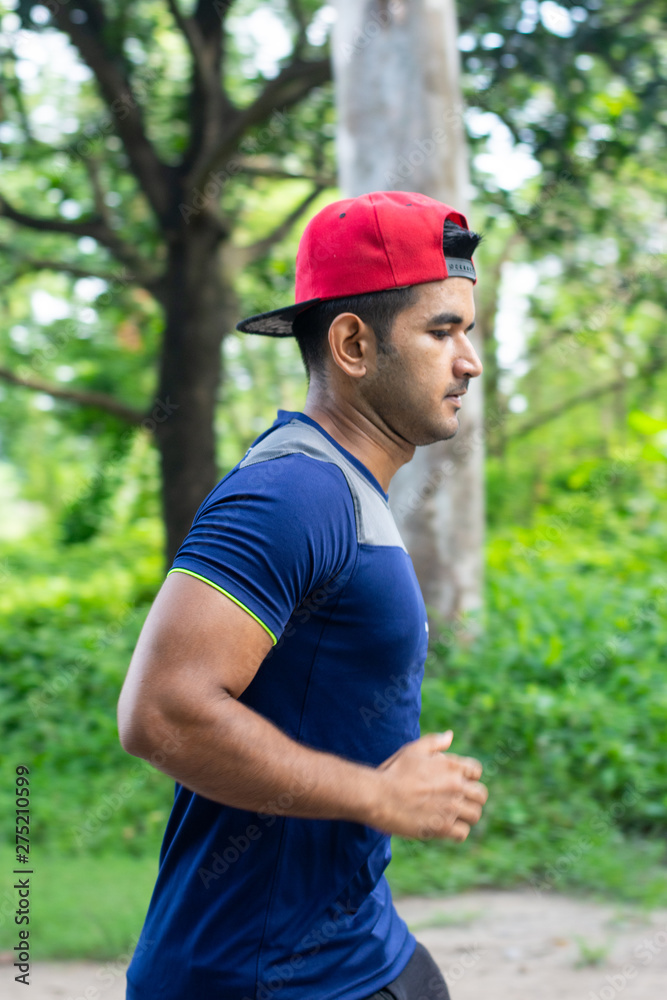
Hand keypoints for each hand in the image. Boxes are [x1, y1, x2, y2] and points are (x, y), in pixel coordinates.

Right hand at [373, 731, 487, 841]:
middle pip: (481, 795)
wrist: (379, 796)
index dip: (469, 776)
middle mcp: (456, 786)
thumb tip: (450, 735)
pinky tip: (445, 828)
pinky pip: (463, 833)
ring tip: (453, 816)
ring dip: (466, 815)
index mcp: (451, 766)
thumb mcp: (413, 750)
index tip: (459, 782)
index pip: (477, 771)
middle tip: (459, 801)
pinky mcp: (442, 828)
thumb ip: (434, 742)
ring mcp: (451, 808)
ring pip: (475, 815)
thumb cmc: (394, 771)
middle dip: (473, 798)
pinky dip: (456, 832)